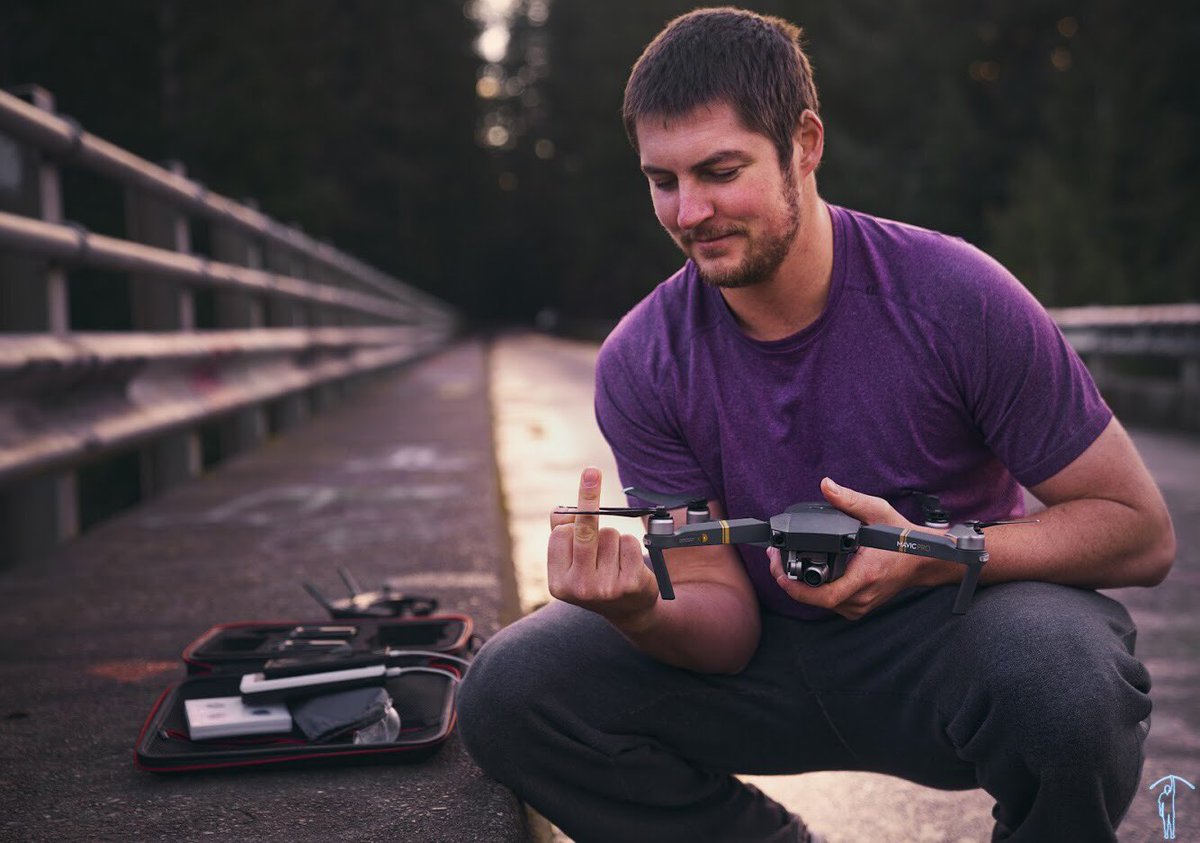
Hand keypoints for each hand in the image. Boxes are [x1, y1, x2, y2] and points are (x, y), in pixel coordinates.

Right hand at [548, 467, 657, 627]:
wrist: (628, 610)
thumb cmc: (594, 576)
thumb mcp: (573, 561)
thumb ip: (562, 534)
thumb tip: (558, 511)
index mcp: (558, 583)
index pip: (561, 535)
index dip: (570, 524)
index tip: (575, 501)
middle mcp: (579, 589)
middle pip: (585, 531)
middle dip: (589, 497)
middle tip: (591, 471)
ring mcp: (606, 589)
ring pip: (610, 534)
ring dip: (613, 538)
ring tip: (613, 559)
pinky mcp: (631, 584)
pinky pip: (629, 542)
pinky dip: (630, 545)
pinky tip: (627, 563)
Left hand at [768, 477, 925, 619]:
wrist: (922, 560)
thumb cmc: (901, 538)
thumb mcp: (877, 511)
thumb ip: (850, 500)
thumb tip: (827, 486)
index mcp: (864, 576)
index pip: (824, 595)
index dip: (796, 588)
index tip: (779, 570)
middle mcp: (861, 596)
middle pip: (814, 600)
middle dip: (789, 582)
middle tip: (774, 560)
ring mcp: (859, 605)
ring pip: (820, 603)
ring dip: (799, 587)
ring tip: (784, 564)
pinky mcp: (857, 607)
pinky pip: (829, 602)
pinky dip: (814, 591)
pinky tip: (803, 574)